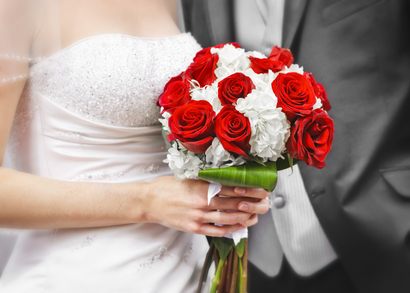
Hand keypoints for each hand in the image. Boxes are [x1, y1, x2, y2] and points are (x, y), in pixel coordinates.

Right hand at [142, 176, 269, 236]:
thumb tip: (228, 178)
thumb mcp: (189, 177)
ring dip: (245, 218)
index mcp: (202, 187)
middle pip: (235, 205)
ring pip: (229, 219)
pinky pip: (216, 231)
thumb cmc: (168, 187)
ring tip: (256, 216)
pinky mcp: (194, 228)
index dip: (251, 190)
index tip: (263, 190)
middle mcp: (203, 203)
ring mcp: (198, 217)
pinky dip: (230, 230)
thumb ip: (208, 179)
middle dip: (254, 205)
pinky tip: (239, 226)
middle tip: (266, 204)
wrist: (149, 201)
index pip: (233, 188)